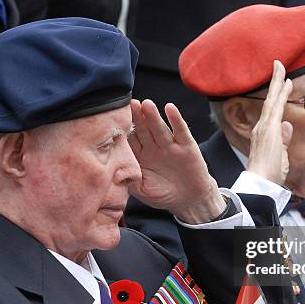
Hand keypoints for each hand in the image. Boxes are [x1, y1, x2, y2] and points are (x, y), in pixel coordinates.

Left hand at [128, 99, 225, 223]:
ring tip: (146, 104)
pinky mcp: (187, 146)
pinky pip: (180, 131)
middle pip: (143, 130)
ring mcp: (170, 145)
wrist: (189, 199)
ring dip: (153, 116)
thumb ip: (131, 182)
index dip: (124, 131)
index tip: (115, 121)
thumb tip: (116, 174)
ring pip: (159, 128)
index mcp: (141, 156)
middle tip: (130, 104)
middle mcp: (154, 147)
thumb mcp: (143, 191)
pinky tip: (170, 108)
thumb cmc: (163, 194)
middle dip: (137, 117)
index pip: (131, 140)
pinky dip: (176, 120)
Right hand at [247, 60, 293, 186]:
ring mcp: (265, 126)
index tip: (283, 84)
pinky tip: (286, 81)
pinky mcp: (271, 127)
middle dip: (275, 82)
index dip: (277, 96)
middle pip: (270, 100)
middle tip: (279, 65)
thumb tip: (287, 126)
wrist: (261, 182)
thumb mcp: (281, 155)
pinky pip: (276, 105)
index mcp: (264, 134)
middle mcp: (262, 127)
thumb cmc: (270, 174)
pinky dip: (281, 92)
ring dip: (277, 81)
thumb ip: (283, 140)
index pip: (272, 110)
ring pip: (273, 98)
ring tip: (281, 66)